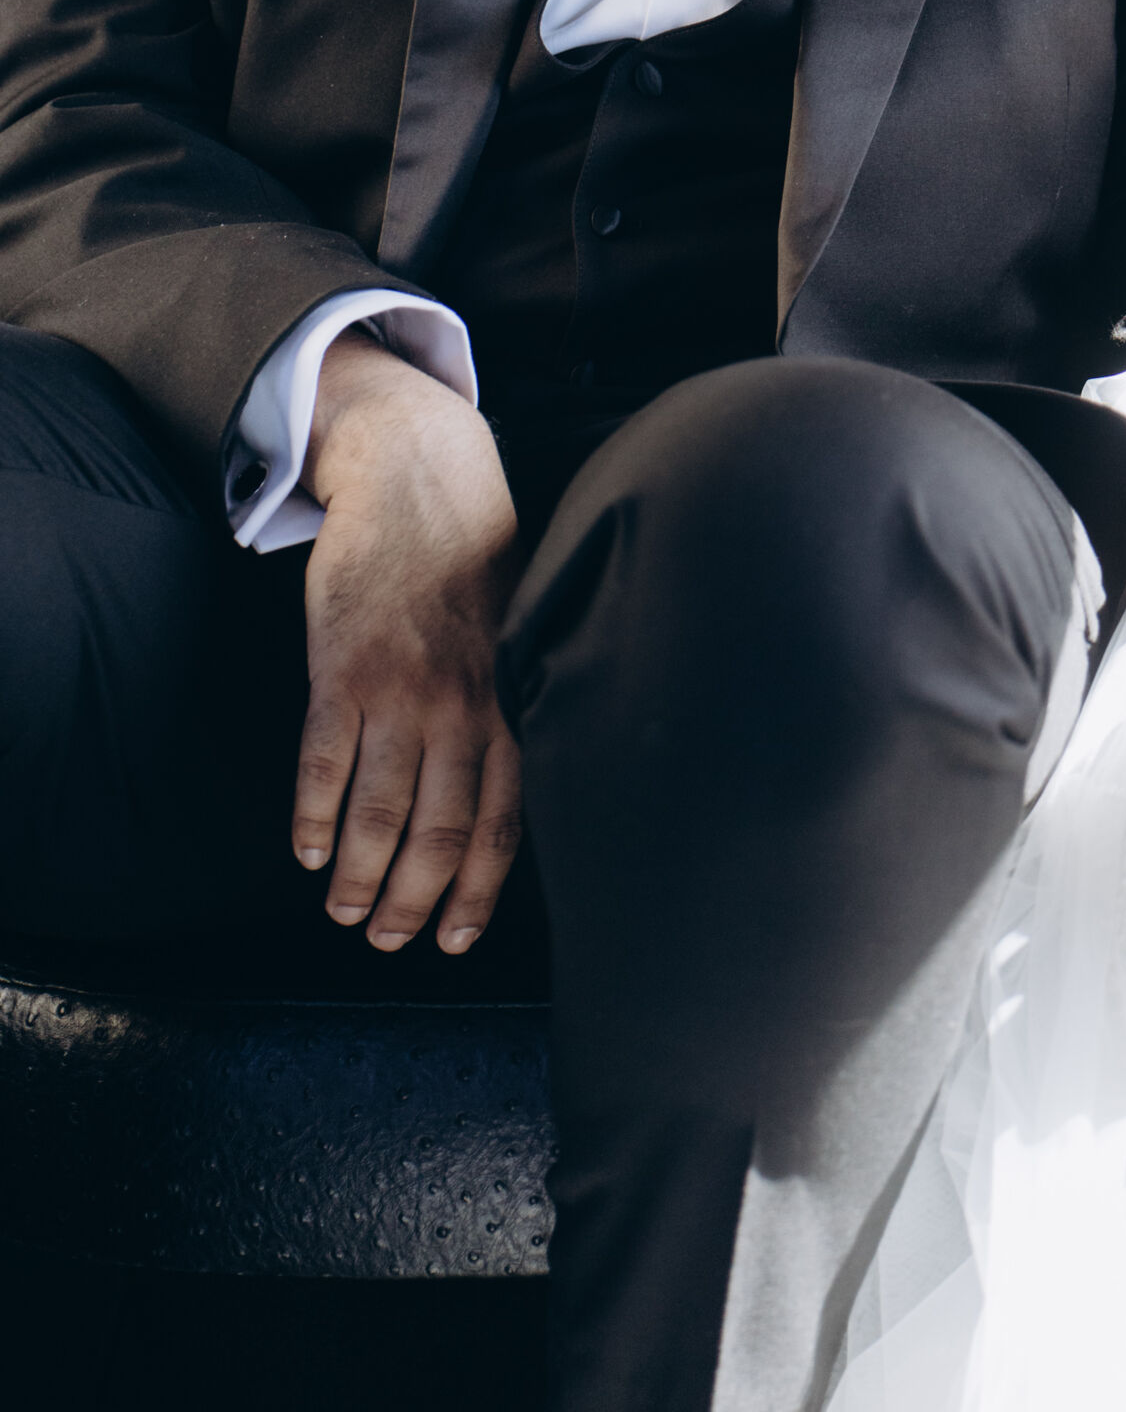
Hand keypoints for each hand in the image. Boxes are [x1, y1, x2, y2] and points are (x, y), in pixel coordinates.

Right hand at [294, 331, 522, 952]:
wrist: (420, 485)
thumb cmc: (475, 568)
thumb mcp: (517, 637)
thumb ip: (514, 710)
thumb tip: (515, 798)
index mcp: (509, 704)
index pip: (501, 825)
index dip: (476, 893)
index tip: (453, 940)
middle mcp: (461, 707)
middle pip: (439, 833)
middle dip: (411, 900)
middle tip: (385, 938)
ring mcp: (399, 690)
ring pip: (378, 812)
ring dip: (358, 875)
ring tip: (343, 910)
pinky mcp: (341, 669)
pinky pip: (323, 764)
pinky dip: (313, 819)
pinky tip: (307, 851)